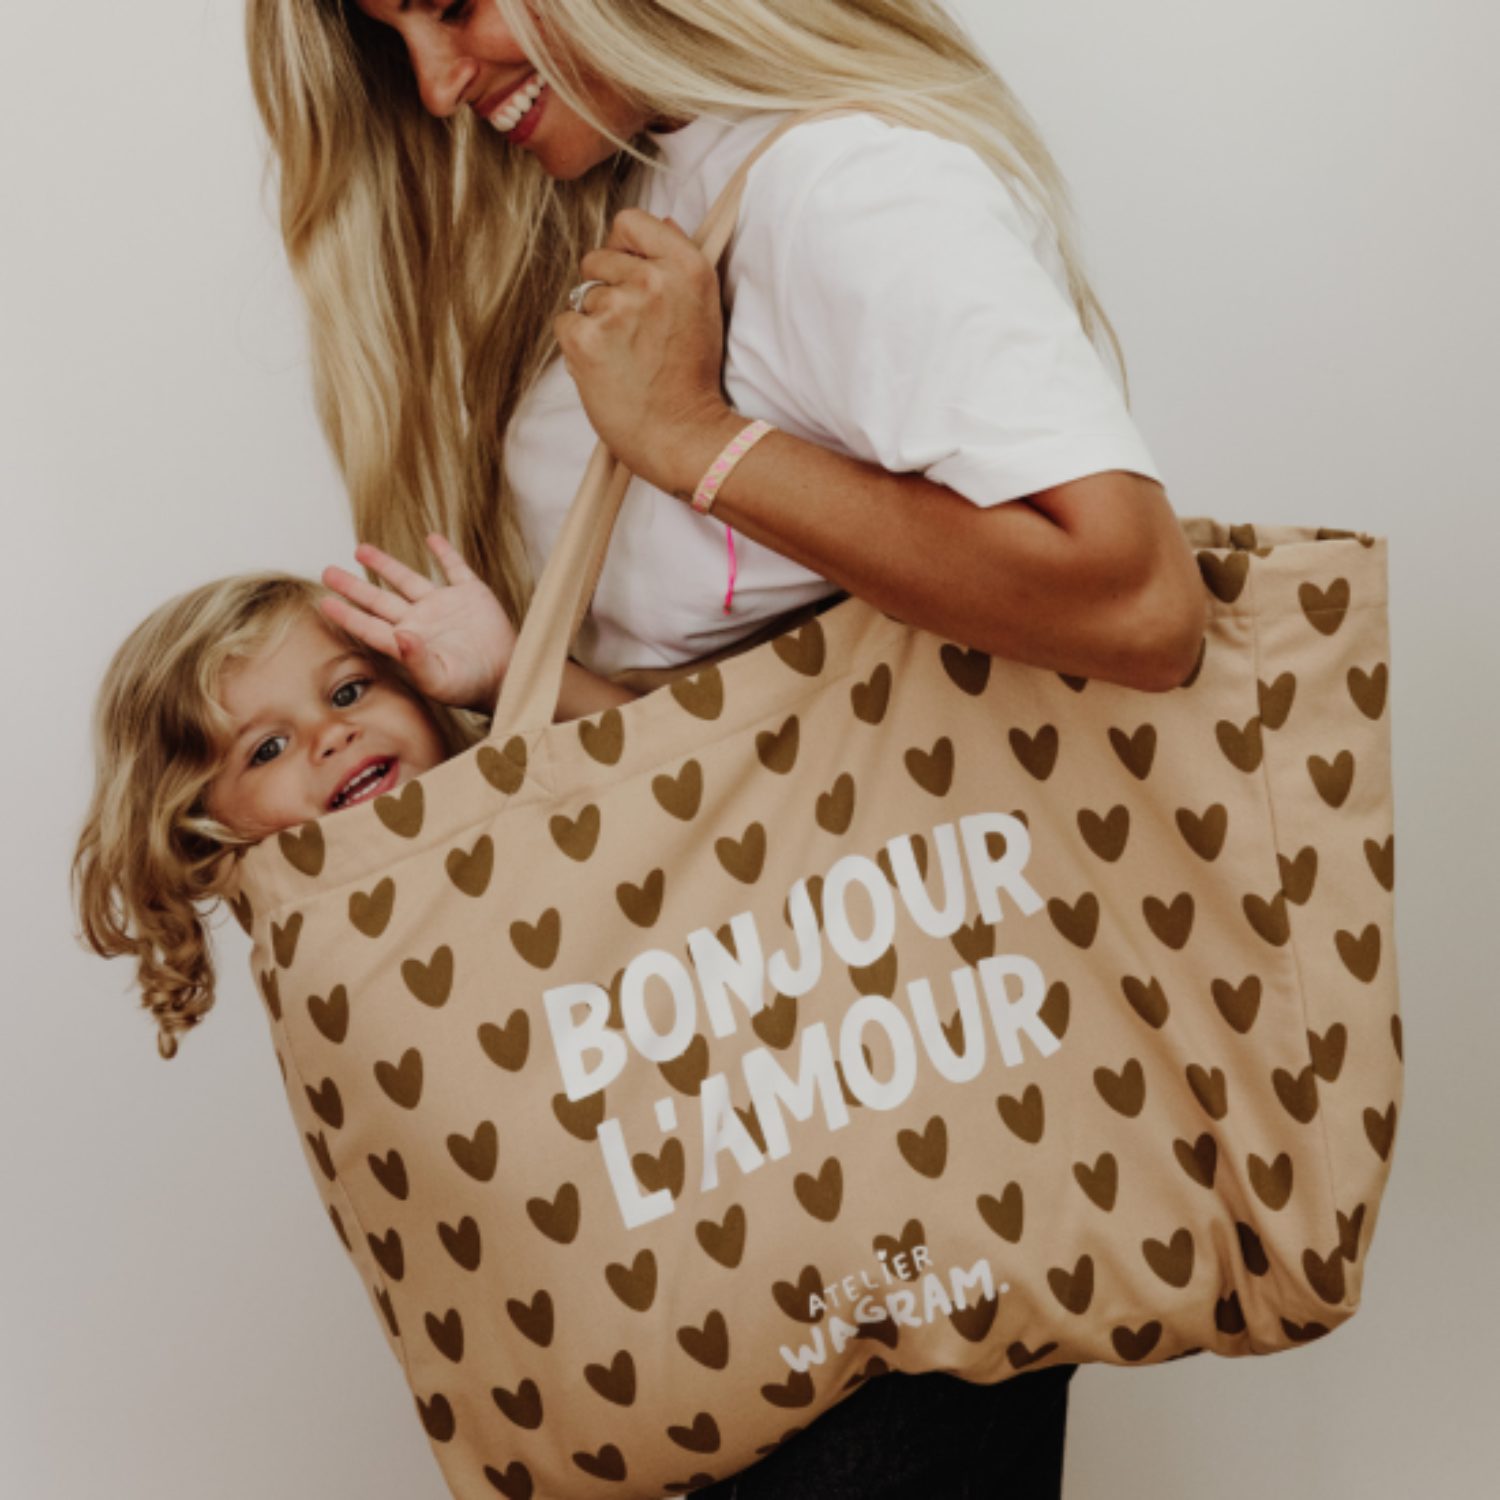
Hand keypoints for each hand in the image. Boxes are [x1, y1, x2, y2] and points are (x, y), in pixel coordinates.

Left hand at [319, 534, 516, 714]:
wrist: (509, 677)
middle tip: (328, 572)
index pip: (370, 626)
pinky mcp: (471, 594)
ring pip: (408, 580)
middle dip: (353, 587)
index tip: (324, 603)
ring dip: (385, 566)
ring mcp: (445, 606)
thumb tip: (401, 636)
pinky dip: (444, 553)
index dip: (347, 615)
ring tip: (360, 550)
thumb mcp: (441, 680)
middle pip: (379, 600)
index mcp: (409, 642)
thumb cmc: (472, 687)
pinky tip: (432, 538)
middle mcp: (422, 621)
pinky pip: (454, 568)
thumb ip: (417, 661)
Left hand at [554, 208, 736, 491]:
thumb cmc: (691, 377)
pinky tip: (606, 367)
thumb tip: (660, 221)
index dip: (623, 246)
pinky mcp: (586, 337)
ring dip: (595, 321)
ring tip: (625, 355)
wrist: (682, 434)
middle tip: (633, 331)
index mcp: (688, 266)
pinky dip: (579, 345)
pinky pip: (565, 323)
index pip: (630, 221)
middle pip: (598, 256)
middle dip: (606, 287)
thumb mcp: (702, 308)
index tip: (631, 275)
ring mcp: (617, 307)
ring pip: (582, 294)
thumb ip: (677, 262)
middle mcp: (654, 279)